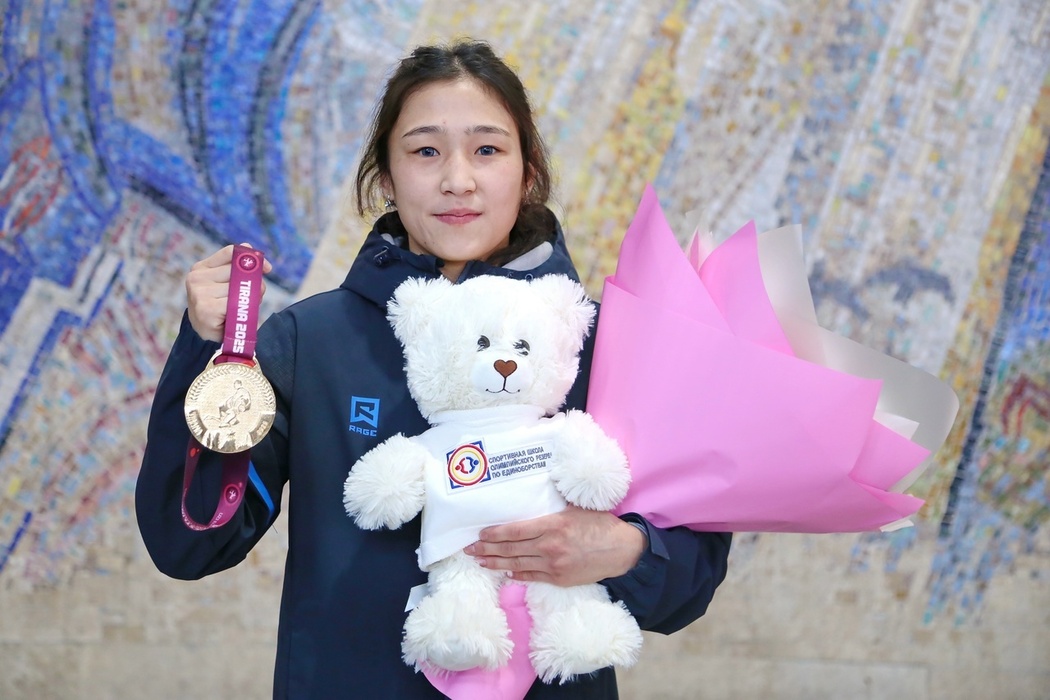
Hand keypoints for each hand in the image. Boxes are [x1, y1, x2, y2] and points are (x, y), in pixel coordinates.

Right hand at [186, 244, 271, 341]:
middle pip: (237, 271)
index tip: (267, 268)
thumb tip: (253, 253)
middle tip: (253, 297)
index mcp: (201, 268)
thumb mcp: (227, 284)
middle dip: (253, 283)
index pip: (230, 253)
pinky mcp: (205, 308)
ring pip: (238, 288)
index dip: (251, 258)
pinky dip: (242, 310)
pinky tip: (234, 318)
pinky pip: (236, 303)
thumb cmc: (220, 307)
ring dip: (250, 299)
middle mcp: (196, 278)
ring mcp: (199, 293)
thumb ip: (238, 267)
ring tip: (242, 310)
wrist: (205, 335)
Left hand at [464, 506, 645, 586]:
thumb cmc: (600, 525)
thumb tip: (534, 493)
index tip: (480, 533)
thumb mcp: (575, 508)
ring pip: (517, 564)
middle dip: (487, 549)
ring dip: (496, 563)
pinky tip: (505, 571)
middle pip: (511, 548)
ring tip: (480, 562)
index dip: (494, 533)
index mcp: (553, 525)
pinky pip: (532, 576)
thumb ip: (553, 505)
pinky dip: (516, 574)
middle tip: (469, 550)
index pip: (515, 530)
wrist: (621, 550)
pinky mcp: (559, 578)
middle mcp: (550, 546)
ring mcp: (554, 565)